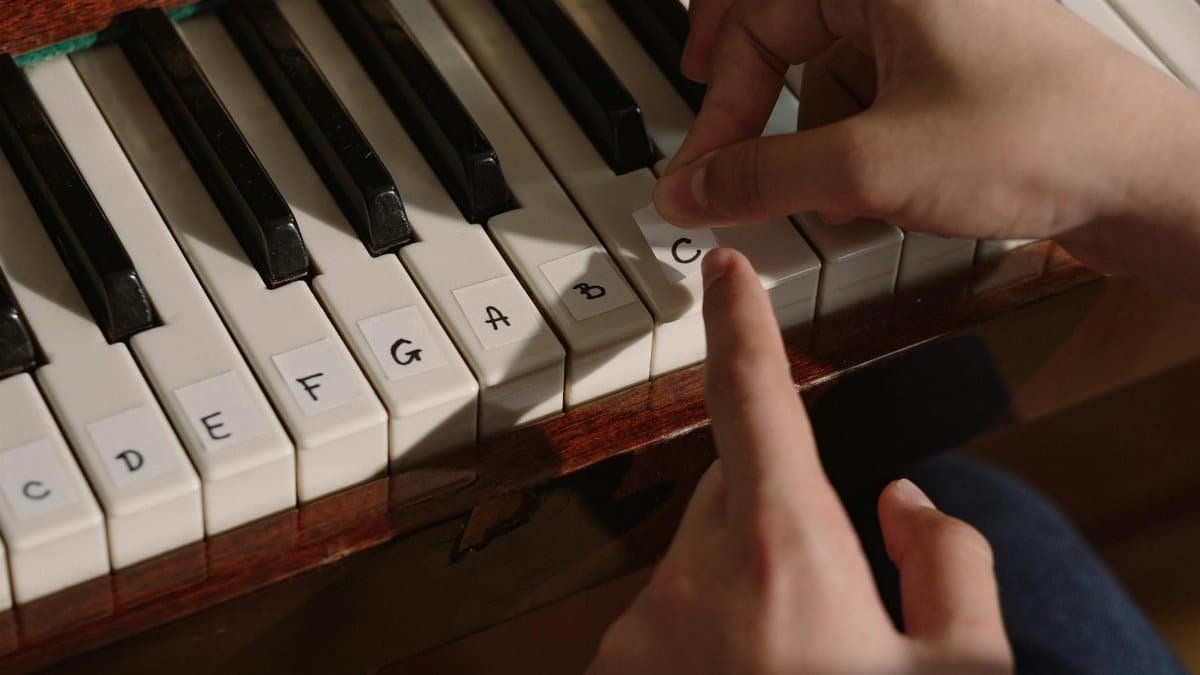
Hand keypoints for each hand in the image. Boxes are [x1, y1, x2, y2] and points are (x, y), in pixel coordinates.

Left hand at [586, 249, 1011, 674]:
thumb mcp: (958, 669)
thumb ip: (949, 566)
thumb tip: (906, 504)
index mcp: (785, 553)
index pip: (755, 398)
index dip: (741, 324)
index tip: (724, 274)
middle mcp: (694, 575)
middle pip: (733, 490)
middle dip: (781, 513)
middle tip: (836, 598)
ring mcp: (641, 626)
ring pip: (700, 561)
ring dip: (746, 587)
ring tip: (796, 660)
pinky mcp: (613, 665)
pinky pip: (665, 617)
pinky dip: (705, 633)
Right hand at [653, 0, 1199, 293]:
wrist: (1142, 180)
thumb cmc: (1042, 136)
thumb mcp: (868, 164)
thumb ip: (760, 174)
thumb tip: (690, 187)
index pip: (752, 27)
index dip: (714, 111)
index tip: (691, 178)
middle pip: (782, 38)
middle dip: (751, 110)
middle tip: (716, 156)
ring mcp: (929, 27)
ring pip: (823, 76)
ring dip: (807, 141)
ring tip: (827, 195)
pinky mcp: (949, 70)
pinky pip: (867, 98)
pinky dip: (850, 147)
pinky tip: (868, 193)